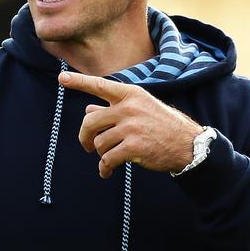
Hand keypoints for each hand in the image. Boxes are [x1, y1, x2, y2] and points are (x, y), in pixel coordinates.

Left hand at [58, 71, 202, 178]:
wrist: (187, 145)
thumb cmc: (161, 125)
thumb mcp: (140, 109)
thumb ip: (114, 109)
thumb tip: (89, 109)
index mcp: (130, 94)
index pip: (99, 85)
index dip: (79, 82)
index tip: (62, 78)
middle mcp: (129, 107)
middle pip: (90, 121)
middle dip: (84, 136)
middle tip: (86, 145)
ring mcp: (131, 127)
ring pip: (98, 142)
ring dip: (100, 153)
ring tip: (109, 157)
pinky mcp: (133, 146)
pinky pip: (107, 159)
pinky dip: (104, 168)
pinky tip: (106, 172)